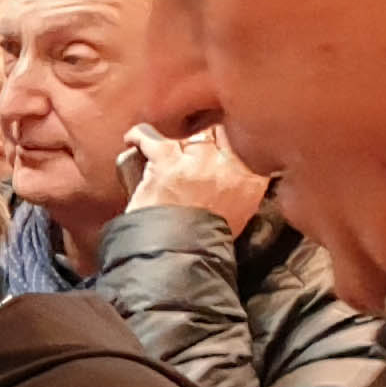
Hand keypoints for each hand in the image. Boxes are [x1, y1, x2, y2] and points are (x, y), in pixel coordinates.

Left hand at [125, 123, 271, 231]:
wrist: (179, 254)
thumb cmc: (206, 240)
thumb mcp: (240, 213)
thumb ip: (242, 188)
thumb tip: (238, 175)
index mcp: (252, 179)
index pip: (245, 142)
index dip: (231, 137)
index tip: (220, 139)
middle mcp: (229, 163)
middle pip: (219, 131)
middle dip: (206, 134)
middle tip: (192, 142)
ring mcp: (197, 161)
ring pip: (189, 134)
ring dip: (177, 140)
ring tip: (166, 146)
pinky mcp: (167, 163)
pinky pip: (150, 138)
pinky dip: (140, 136)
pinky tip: (133, 139)